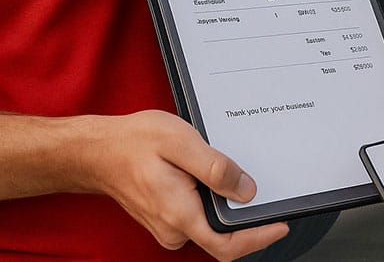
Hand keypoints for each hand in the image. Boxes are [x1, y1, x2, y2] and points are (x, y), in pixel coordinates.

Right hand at [82, 110, 287, 259]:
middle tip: (268, 189)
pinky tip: (216, 176)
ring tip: (240, 175)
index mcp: (180, 214)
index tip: (281, 224)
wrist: (98, 151)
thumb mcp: (181, 143)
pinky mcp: (168, 218)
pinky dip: (214, 201)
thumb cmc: (134, 142)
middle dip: (249, 217)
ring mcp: (169, 226)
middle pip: (224, 235)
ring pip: (212, 224)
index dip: (258, 239)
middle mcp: (174, 228)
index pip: (227, 245)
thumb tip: (247, 191)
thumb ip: (217, 169)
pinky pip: (200, 216)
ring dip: (229, 205)